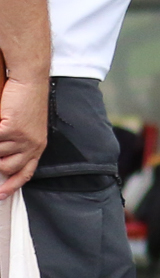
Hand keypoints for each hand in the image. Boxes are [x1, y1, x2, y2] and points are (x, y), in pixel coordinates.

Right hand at [0, 79, 42, 196]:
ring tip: (0, 129)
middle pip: (8, 167)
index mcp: (38, 146)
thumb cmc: (25, 103)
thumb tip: (3, 162)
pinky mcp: (12, 129)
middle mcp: (33, 145)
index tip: (1, 195)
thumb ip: (18, 145)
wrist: (29, 82)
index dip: (13, 186)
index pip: (26, 172)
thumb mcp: (26, 128)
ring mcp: (23, 138)